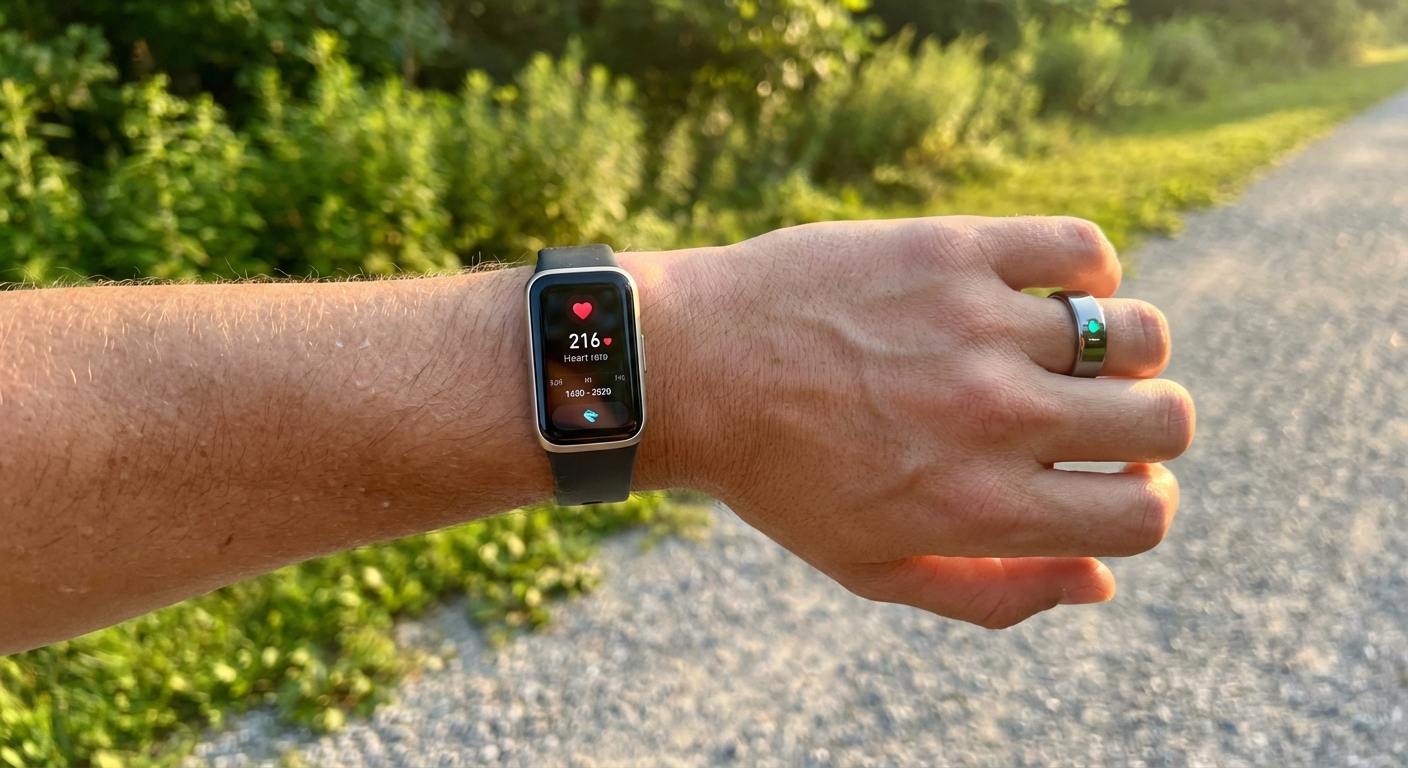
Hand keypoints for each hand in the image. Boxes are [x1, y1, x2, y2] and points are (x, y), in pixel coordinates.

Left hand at [638, 216, 1193, 627]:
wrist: (693, 369)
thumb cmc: (781, 478)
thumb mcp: (872, 569)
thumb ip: (994, 595)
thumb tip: (1102, 579)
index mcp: (980, 507)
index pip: (1144, 513)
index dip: (1143, 502)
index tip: (1112, 480)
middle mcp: (994, 418)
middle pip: (1164, 420)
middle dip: (1149, 428)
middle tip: (1094, 415)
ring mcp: (978, 327)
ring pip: (1138, 332)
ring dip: (1121, 350)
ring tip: (1066, 352)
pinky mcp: (953, 250)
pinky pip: (1083, 247)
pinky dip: (1086, 268)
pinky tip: (1038, 292)